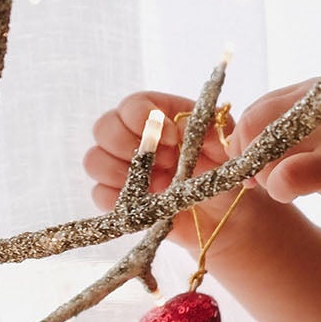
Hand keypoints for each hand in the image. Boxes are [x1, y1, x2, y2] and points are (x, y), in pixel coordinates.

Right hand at [82, 92, 242, 260]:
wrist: (226, 216)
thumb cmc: (223, 173)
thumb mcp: (225, 147)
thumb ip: (209, 129)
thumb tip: (179, 124)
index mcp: (160, 115)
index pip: (132, 105)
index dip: (143, 119)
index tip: (171, 138)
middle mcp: (135, 137)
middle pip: (103, 128)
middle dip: (128, 146)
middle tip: (165, 163)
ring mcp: (124, 168)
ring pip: (94, 160)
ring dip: (122, 173)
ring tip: (158, 185)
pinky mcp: (121, 199)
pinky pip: (99, 195)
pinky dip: (120, 200)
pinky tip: (147, 203)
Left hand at [228, 82, 320, 239]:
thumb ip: (286, 128)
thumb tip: (235, 142)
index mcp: (318, 90)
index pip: (258, 107)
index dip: (244, 141)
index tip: (250, 167)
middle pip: (255, 124)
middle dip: (247, 158)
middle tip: (258, 183)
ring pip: (266, 150)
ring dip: (265, 178)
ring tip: (287, 189)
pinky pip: (286, 174)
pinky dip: (279, 189)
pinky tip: (292, 195)